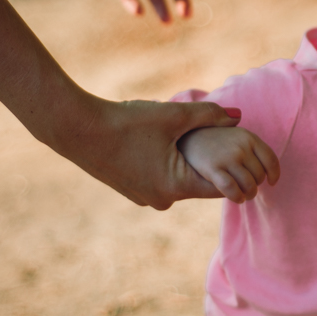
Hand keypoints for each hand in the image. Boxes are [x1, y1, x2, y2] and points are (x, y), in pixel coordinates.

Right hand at [48, 95, 246, 208]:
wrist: (77, 129)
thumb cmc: (127, 121)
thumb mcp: (173, 115)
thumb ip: (209, 115)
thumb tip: (239, 116)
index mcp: (177, 187)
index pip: (220, 185)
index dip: (231, 166)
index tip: (236, 148)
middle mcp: (162, 200)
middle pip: (199, 182)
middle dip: (207, 161)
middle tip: (212, 137)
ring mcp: (143, 197)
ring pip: (178, 180)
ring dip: (184, 160)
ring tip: (182, 136)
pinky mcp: (130, 190)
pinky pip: (160, 178)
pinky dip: (165, 163)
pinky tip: (158, 141)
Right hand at [178, 126, 280, 203]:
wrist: (182, 135)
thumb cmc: (210, 139)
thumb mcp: (233, 134)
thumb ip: (249, 146)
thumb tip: (268, 170)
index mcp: (248, 136)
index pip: (271, 160)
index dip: (274, 174)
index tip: (272, 182)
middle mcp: (240, 146)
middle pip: (259, 175)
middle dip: (256, 185)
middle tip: (248, 188)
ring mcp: (227, 157)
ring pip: (249, 185)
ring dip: (249, 194)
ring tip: (244, 196)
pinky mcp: (212, 168)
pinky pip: (233, 189)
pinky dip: (237, 197)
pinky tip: (237, 198)